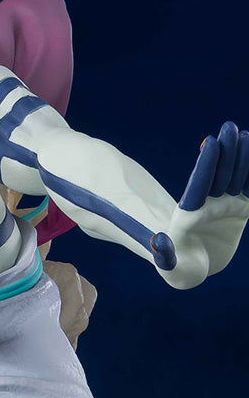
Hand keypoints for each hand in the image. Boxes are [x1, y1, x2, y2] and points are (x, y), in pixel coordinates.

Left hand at [152, 121, 248, 288]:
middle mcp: (206, 206)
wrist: (193, 268)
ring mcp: (223, 206)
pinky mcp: (239, 211)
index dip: (205, 166)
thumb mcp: (169, 267)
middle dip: (224, 153)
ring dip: (241, 158)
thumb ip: (163, 255)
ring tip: (244, 135)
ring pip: (234, 178)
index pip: (198, 186)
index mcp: (188, 216)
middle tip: (229, 127)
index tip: (209, 143)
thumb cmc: (178, 270)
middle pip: (218, 176)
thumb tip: (158, 240)